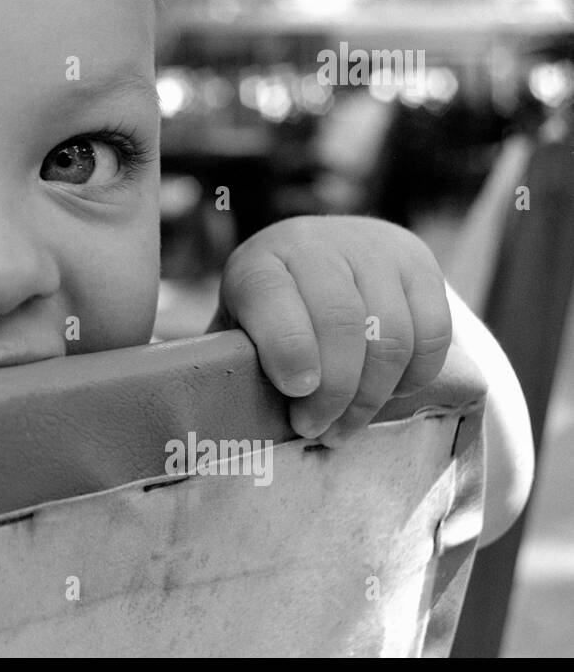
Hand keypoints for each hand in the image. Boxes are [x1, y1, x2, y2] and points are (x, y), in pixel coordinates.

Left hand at [209, 216, 452, 447]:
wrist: (320, 255)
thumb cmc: (272, 313)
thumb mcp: (242, 330)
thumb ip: (240, 362)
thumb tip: (239, 416)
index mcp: (262, 260)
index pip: (273, 295)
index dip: (287, 347)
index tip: (295, 392)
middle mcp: (318, 244)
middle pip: (341, 321)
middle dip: (333, 389)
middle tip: (316, 427)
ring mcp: (375, 249)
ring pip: (391, 333)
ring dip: (371, 395)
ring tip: (345, 426)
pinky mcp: (420, 263)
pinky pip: (434, 333)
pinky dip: (413, 376)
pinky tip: (386, 393)